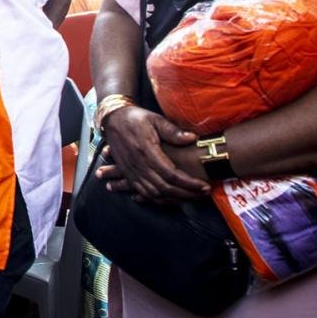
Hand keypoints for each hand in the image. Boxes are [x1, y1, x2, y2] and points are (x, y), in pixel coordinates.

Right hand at [94, 106, 209, 202]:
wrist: (112, 119)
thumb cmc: (135, 118)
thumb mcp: (155, 119)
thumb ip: (173, 131)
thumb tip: (192, 138)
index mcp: (146, 150)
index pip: (171, 174)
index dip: (189, 183)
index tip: (204, 186)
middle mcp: (138, 164)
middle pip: (164, 187)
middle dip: (186, 194)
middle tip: (203, 193)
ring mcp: (131, 171)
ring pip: (154, 194)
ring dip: (174, 199)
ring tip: (191, 197)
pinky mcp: (128, 174)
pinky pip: (143, 193)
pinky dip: (158, 199)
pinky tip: (170, 199)